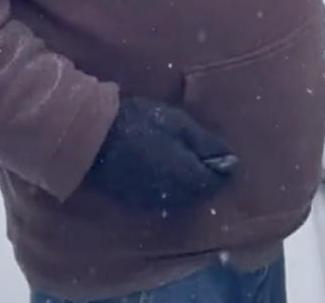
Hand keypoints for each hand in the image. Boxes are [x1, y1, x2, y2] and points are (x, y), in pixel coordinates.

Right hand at [80, 97, 236, 209]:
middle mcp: (172, 196)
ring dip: (188, 185)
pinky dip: (169, 188)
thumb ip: (206, 144)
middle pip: (199, 194)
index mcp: (186, 176)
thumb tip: (232, 161)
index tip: (224, 157)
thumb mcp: (179, 125)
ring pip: (181, 199)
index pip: (216, 183)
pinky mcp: (133, 200)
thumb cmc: (140, 123)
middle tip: (208, 160)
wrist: (91, 136)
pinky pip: (161, 199)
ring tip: (187, 164)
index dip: (223, 170)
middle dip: (207, 179)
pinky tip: (165, 171)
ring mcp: (150, 200)